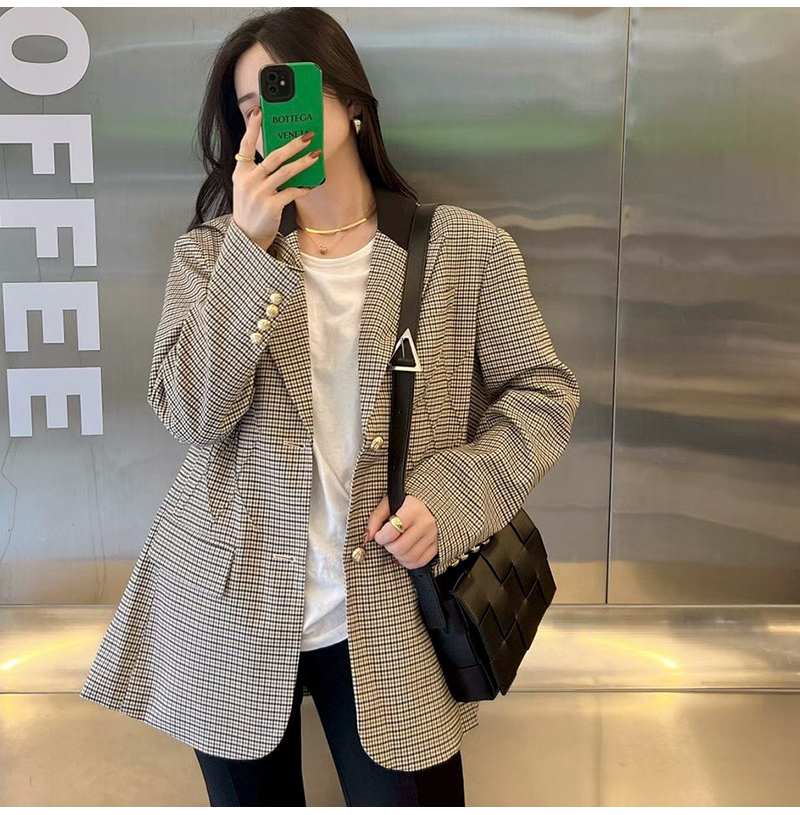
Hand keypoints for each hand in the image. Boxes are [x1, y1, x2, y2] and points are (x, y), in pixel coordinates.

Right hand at [231, 106, 320, 250]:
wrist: (247, 235)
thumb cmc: (250, 208)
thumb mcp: (246, 186)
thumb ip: (257, 170)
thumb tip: (280, 154)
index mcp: (241, 172)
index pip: (245, 145)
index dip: (252, 127)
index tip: (259, 111)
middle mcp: (249, 180)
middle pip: (273, 156)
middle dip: (292, 144)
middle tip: (307, 136)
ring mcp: (259, 193)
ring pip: (285, 172)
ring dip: (303, 163)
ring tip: (315, 155)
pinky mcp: (271, 206)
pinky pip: (291, 192)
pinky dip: (303, 188)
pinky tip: (311, 184)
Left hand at [363, 494, 438, 570]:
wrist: (430, 504)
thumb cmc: (407, 503)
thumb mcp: (389, 502)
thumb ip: (376, 517)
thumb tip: (369, 536)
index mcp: (413, 509)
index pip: (393, 530)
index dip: (381, 537)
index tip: (379, 535)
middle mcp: (426, 523)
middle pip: (400, 547)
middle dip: (388, 547)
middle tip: (388, 540)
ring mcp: (433, 536)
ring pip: (409, 557)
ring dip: (397, 555)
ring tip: (396, 545)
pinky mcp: (436, 546)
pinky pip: (419, 562)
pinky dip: (408, 562)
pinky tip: (404, 553)